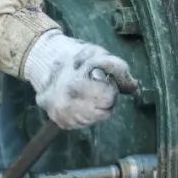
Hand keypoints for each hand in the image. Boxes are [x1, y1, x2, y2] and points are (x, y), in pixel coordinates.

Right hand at [23, 30, 137, 128]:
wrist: (44, 61)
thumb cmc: (75, 56)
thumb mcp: (97, 54)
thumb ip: (117, 68)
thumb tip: (133, 87)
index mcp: (75, 86)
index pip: (108, 98)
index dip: (109, 86)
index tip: (101, 78)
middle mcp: (65, 106)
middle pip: (103, 112)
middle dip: (103, 98)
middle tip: (93, 84)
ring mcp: (61, 116)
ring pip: (94, 119)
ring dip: (94, 107)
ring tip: (84, 90)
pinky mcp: (61, 122)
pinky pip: (84, 123)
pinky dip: (84, 112)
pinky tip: (77, 99)